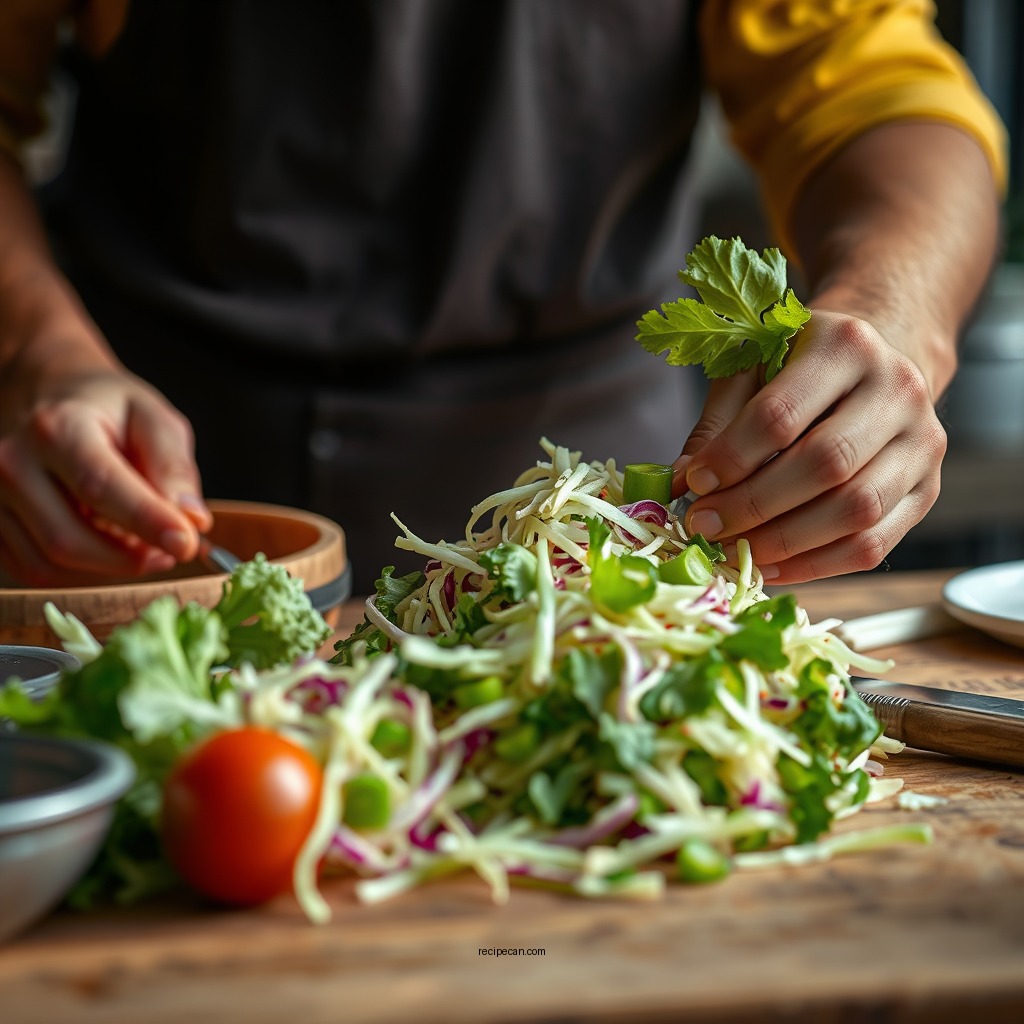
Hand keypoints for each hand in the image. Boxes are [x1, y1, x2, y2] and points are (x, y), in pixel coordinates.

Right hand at [0, 357, 211, 585]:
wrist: (46, 392)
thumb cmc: (106, 407)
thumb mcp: (153, 418)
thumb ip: (173, 467)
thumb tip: (192, 522)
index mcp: (57, 428)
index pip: (100, 486)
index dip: (146, 521)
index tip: (188, 545)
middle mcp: (12, 463)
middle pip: (69, 539)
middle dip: (130, 558)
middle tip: (173, 551)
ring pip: (50, 563)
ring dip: (108, 569)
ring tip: (145, 547)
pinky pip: (34, 569)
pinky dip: (80, 572)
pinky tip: (110, 548)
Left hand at [673, 311, 946, 583]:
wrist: (872, 367)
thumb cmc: (796, 368)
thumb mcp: (750, 370)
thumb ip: (716, 424)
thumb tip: (676, 485)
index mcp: (846, 344)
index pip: (782, 414)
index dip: (733, 456)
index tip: (694, 483)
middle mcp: (897, 389)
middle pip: (825, 464)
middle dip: (754, 504)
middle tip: (705, 525)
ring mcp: (922, 442)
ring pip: (855, 509)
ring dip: (784, 541)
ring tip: (733, 549)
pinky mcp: (928, 489)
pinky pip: (873, 544)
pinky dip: (815, 565)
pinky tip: (771, 566)